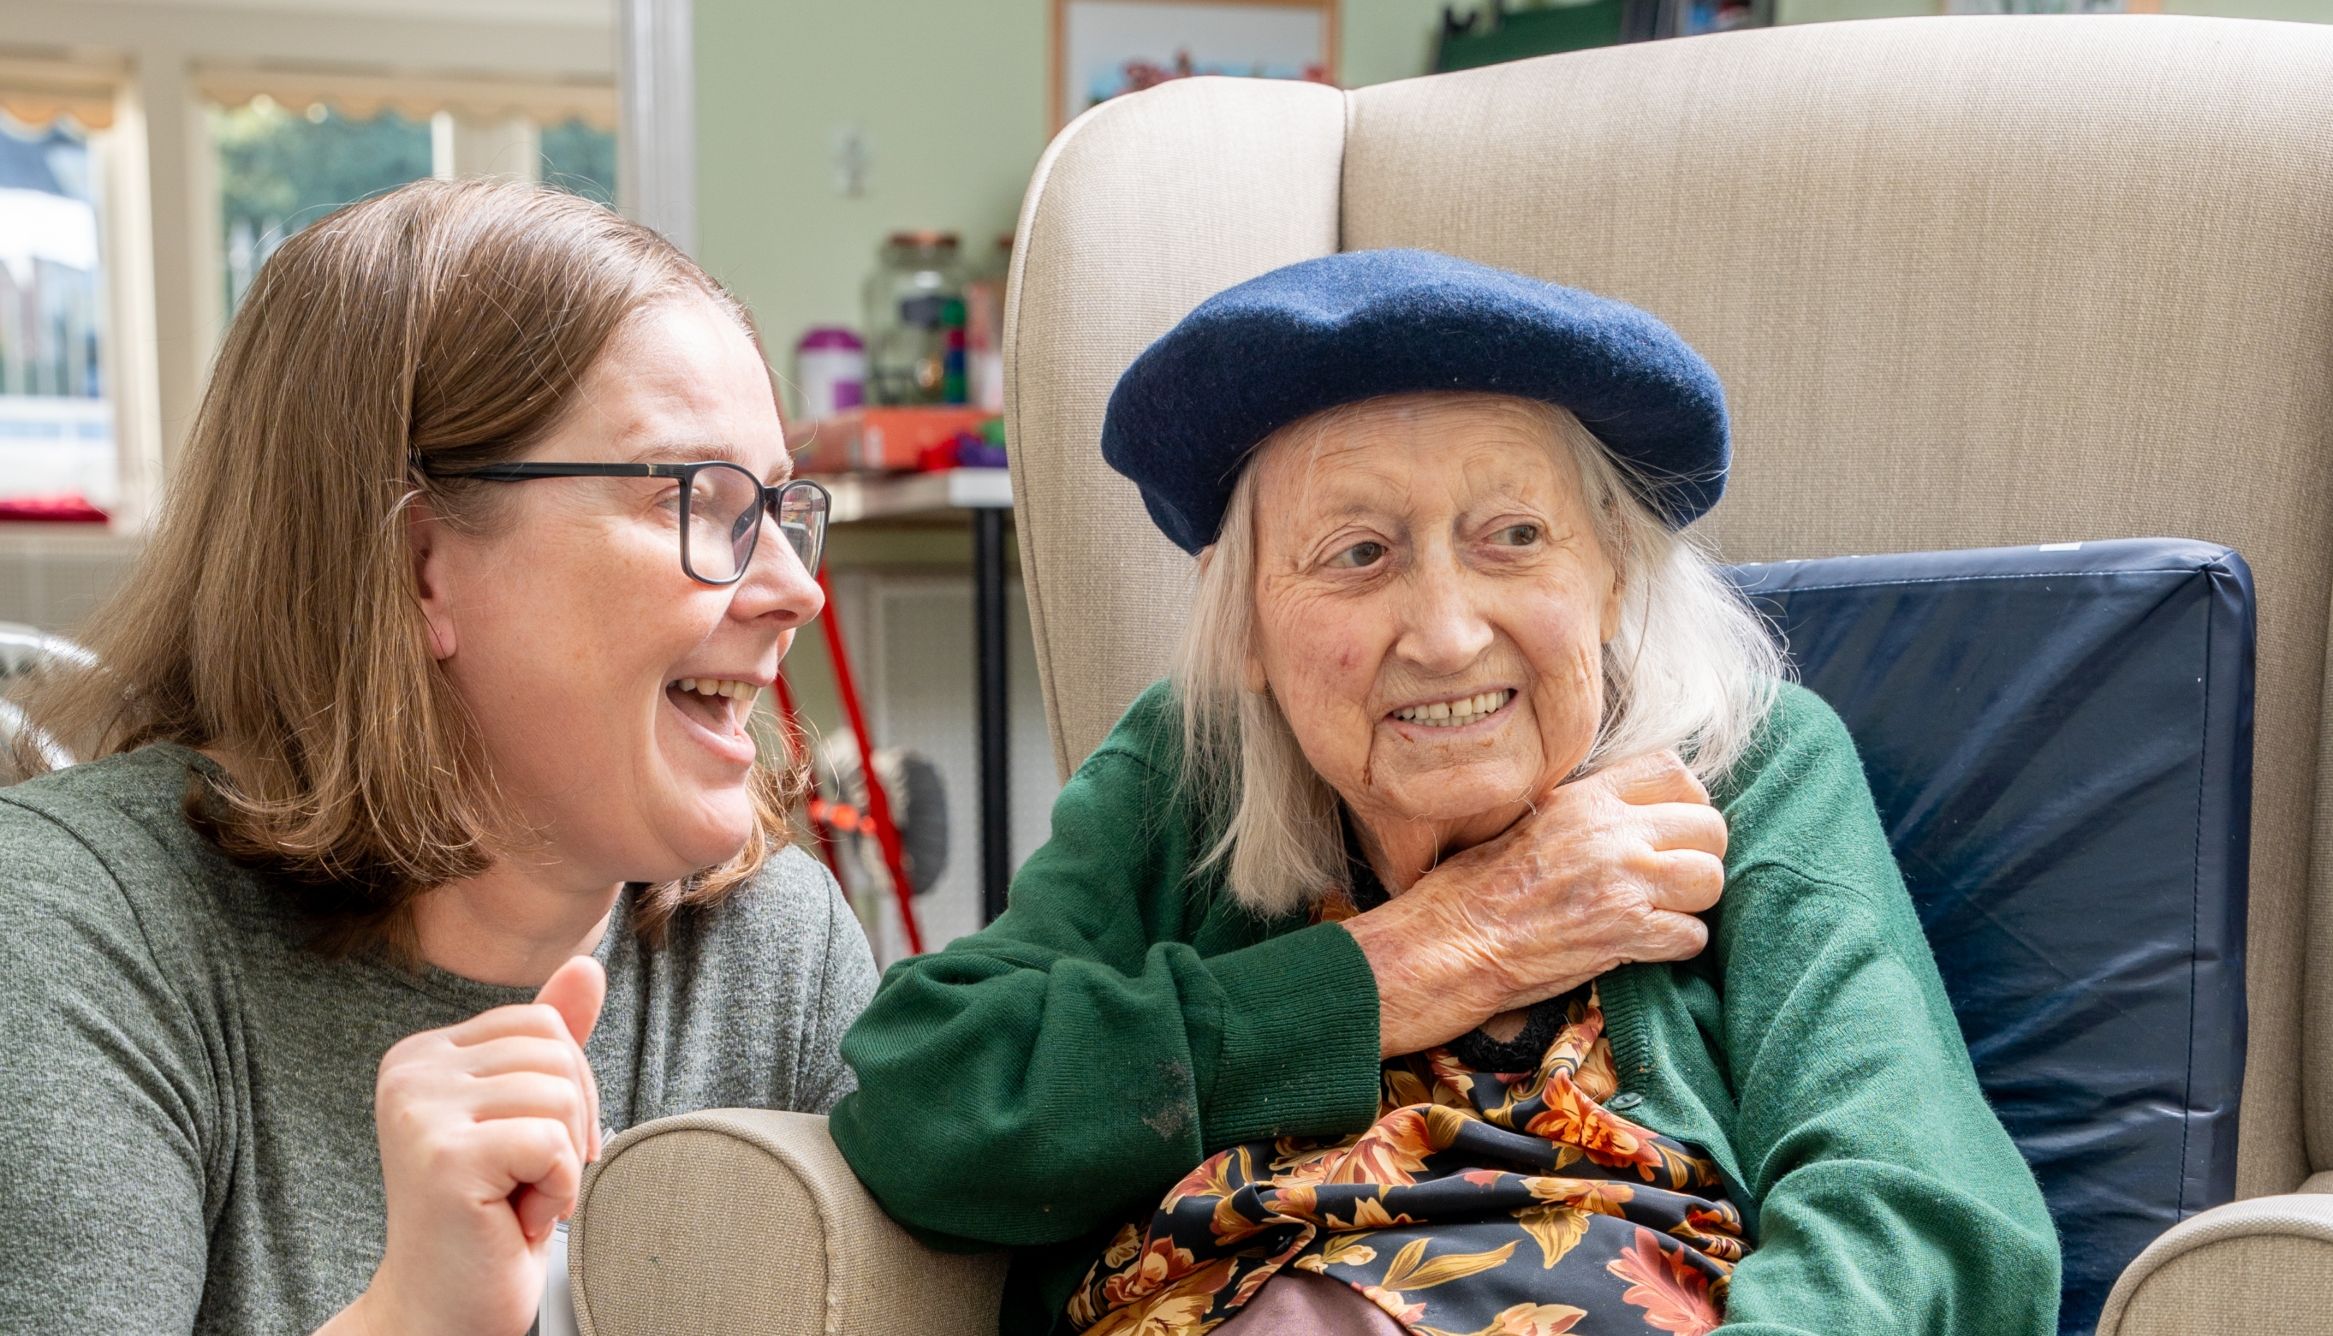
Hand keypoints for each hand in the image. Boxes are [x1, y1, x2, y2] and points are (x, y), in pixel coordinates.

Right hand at [345, 955, 605, 1335]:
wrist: (443, 1309)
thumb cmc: (489, 1215)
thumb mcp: (526, 1115)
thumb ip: (551, 1040)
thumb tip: (588, 966)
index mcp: (423, 1054)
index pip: (542, 1023)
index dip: (566, 1090)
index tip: (529, 1149)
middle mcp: (409, 1073)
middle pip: (556, 1051)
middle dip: (568, 1124)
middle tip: (524, 1181)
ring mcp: (420, 1113)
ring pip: (559, 1095)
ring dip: (560, 1163)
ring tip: (514, 1199)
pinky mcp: (443, 1158)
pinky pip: (552, 1142)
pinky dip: (556, 1189)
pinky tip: (515, 1219)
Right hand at [1341, 751, 1725, 1057]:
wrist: (1451, 942)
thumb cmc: (1475, 886)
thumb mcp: (1529, 820)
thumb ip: (1585, 810)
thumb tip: (1628, 810)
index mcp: (1586, 798)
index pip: (1675, 772)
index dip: (1686, 802)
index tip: (1671, 827)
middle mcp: (1611, 832)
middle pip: (1709, 827)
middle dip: (1699, 855)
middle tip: (1673, 878)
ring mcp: (1622, 883)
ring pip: (1709, 880)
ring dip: (1693, 902)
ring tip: (1664, 912)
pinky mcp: (1625, 934)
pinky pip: (1692, 935)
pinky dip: (1678, 945)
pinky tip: (1648, 945)